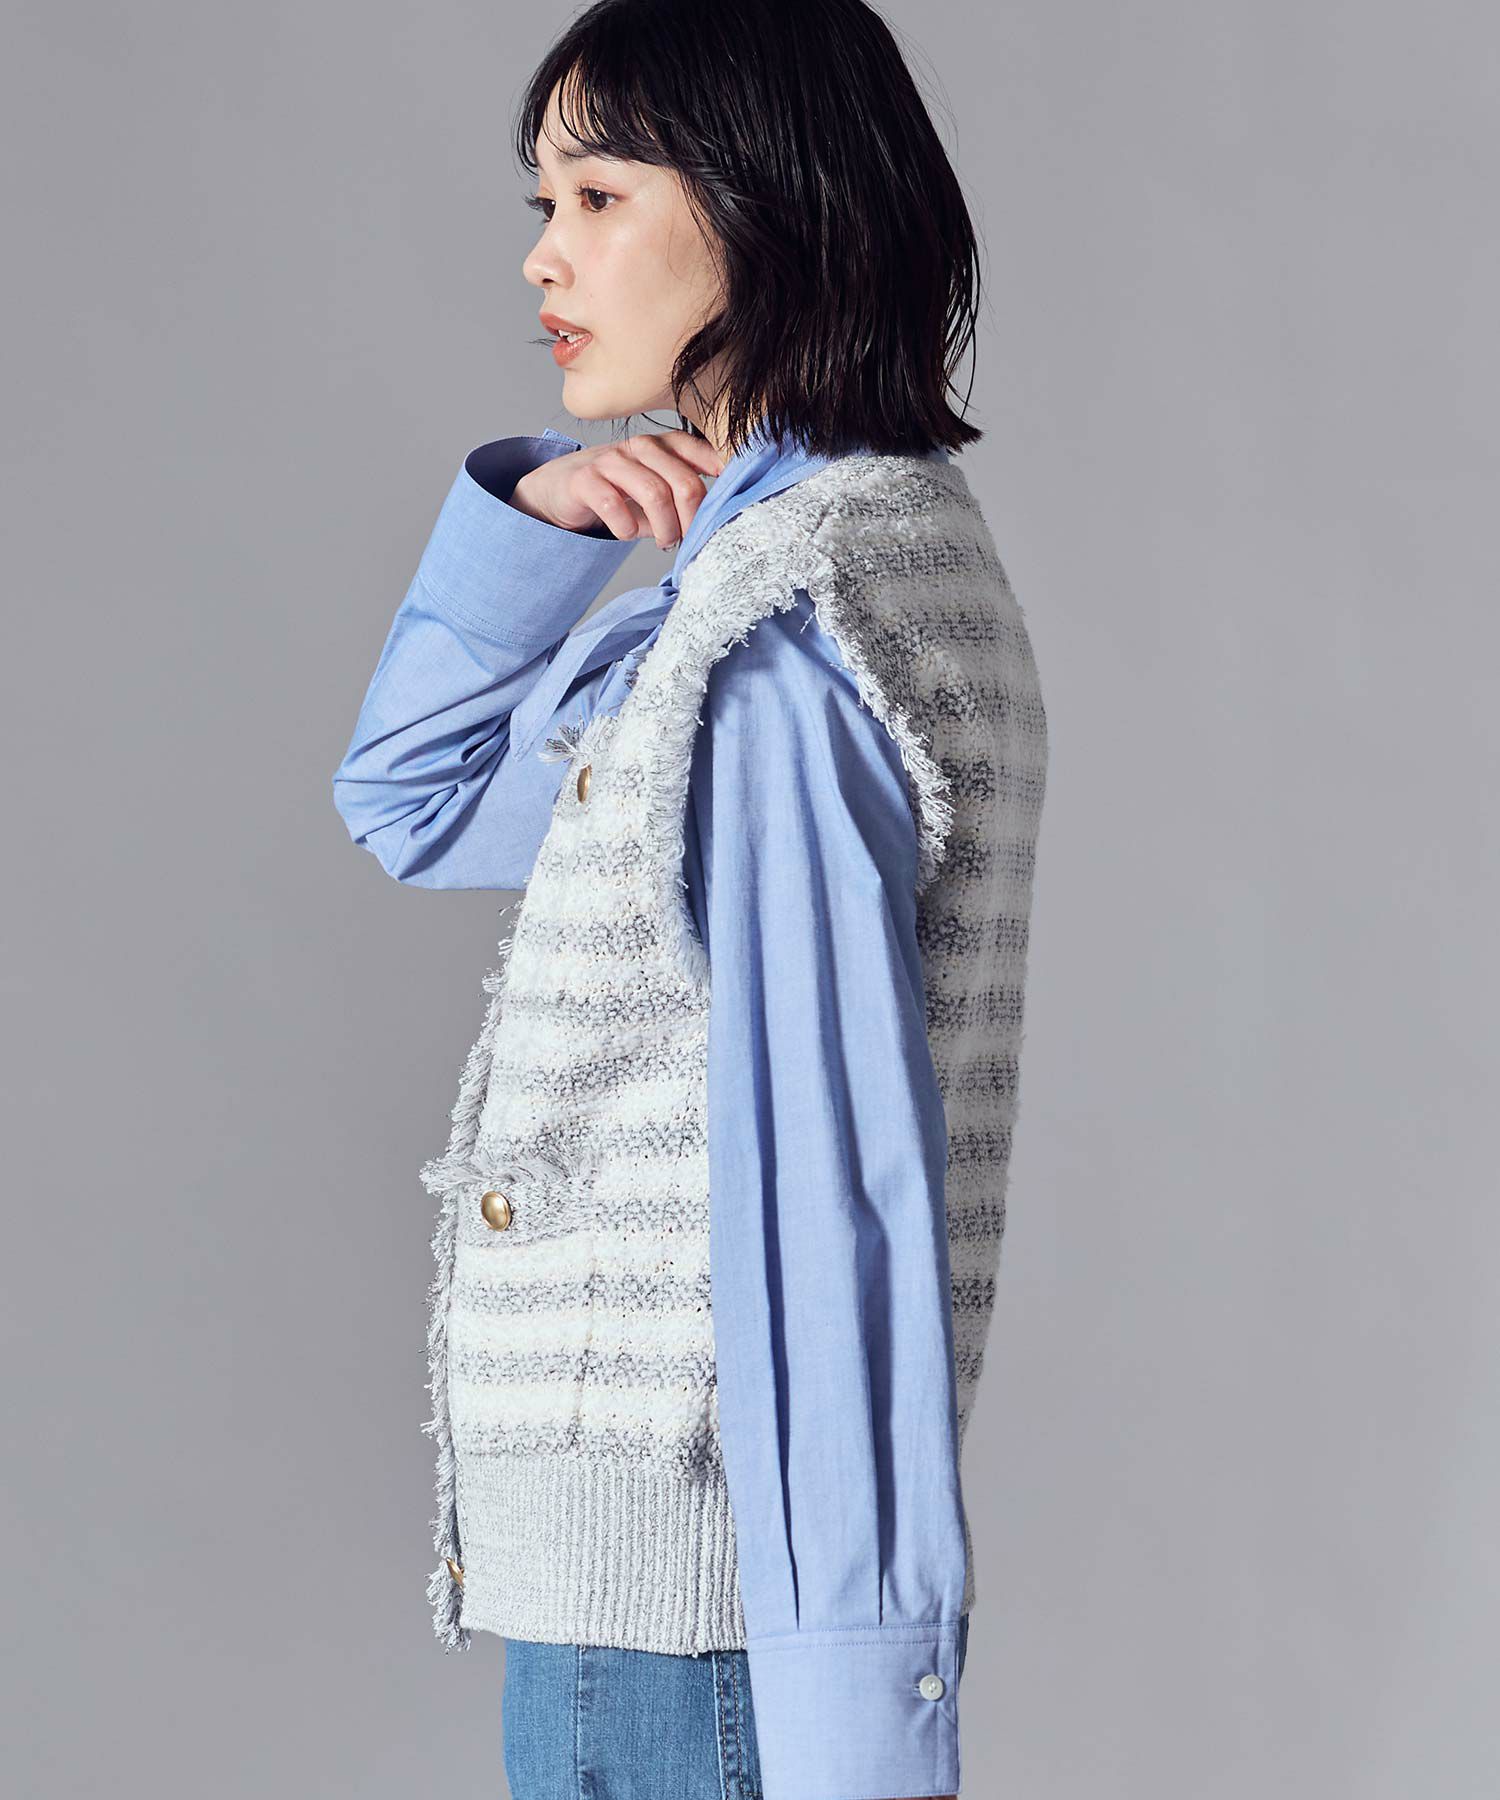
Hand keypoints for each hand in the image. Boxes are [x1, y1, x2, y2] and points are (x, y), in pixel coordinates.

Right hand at [510, 429, 725, 549]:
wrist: (561, 489)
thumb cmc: (618, 492)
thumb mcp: (656, 492)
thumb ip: (684, 498)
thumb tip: (719, 519)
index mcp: (663, 446)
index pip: (701, 455)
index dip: (720, 481)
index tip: (726, 506)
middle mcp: (640, 447)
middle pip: (684, 482)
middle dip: (691, 520)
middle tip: (688, 539)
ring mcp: (612, 460)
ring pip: (654, 494)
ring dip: (665, 528)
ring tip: (664, 542)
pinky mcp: (585, 479)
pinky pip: (614, 506)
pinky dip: (626, 528)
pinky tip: (626, 534)